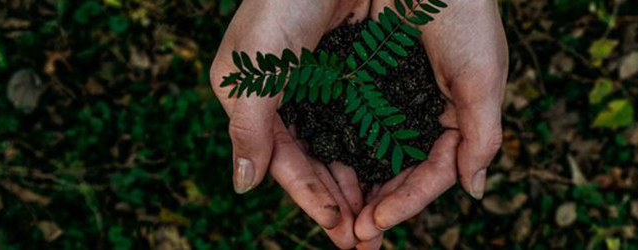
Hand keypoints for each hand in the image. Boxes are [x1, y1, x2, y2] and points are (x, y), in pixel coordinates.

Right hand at [209, 0, 376, 247]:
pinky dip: (379, 151)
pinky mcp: (361, 70)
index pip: (286, 162)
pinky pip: (370, 122)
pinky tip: (393, 174)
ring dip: (362, 186)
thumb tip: (244, 187)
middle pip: (318, 163)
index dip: (310, 198)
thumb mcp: (252, 71)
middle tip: (366, 241)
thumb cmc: (280, 5)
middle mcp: (295, 98)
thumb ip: (249, 130)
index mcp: (260, 100)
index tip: (338, 231)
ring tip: (381, 221)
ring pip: (346, 148)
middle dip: (340, 203)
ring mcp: (330, 85)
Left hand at [352, 0, 507, 245]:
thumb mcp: (481, 76)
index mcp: (455, 114)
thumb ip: (481, 135)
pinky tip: (324, 173)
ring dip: (358, 186)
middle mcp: (421, 109)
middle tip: (355, 236)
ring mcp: (391, 94)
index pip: (433, 170)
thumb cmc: (464, 12)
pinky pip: (350, 122)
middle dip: (380, 204)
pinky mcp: (363, 76)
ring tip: (339, 218)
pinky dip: (339, 149)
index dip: (408, 201)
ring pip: (373, 152)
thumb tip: (475, 191)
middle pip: (400, 169)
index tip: (377, 223)